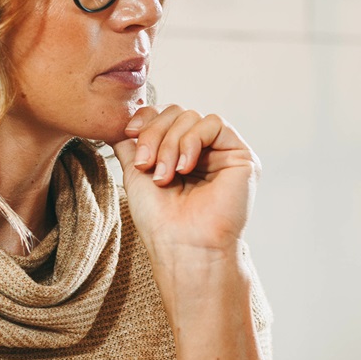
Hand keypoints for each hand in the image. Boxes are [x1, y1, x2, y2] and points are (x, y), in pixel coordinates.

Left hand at [117, 104, 253, 259]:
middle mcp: (203, 151)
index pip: (165, 116)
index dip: (146, 118)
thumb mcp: (135, 173)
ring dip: (170, 143)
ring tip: (164, 175)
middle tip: (146, 165)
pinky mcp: (241, 156)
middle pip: (176, 113)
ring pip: (191, 117)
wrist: (182, 246)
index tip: (129, 133)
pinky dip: (192, 141)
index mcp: (180, 154)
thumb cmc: (159, 220)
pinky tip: (185, 168)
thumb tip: (119, 122)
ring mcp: (223, 153)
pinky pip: (214, 124)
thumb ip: (131, 144)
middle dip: (155, 134)